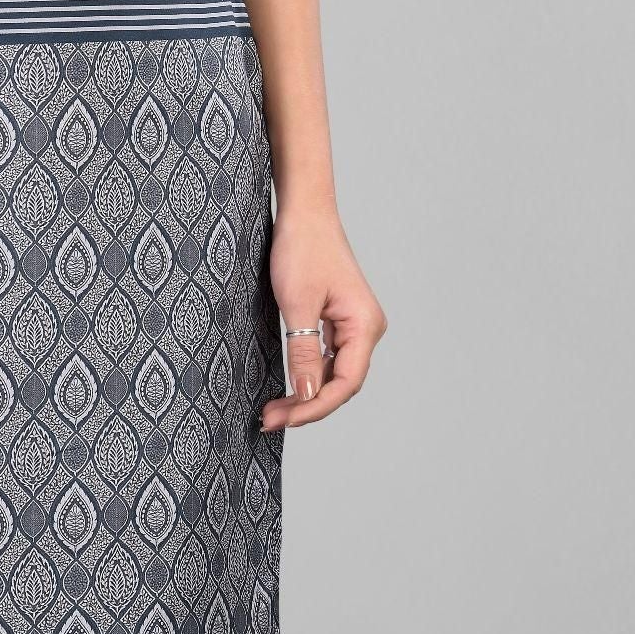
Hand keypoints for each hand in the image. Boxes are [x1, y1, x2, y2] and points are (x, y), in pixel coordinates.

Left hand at [260, 202, 386, 431]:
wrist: (305, 213)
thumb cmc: (303, 248)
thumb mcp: (297, 304)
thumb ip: (304, 352)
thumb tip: (306, 394)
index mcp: (364, 325)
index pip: (345, 383)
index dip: (315, 407)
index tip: (284, 419)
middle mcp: (366, 329)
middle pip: (341, 384)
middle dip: (307, 406)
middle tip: (269, 421)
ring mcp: (354, 326)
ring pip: (334, 374)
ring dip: (306, 394)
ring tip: (273, 410)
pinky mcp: (339, 321)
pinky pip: (328, 359)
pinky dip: (308, 375)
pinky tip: (288, 388)